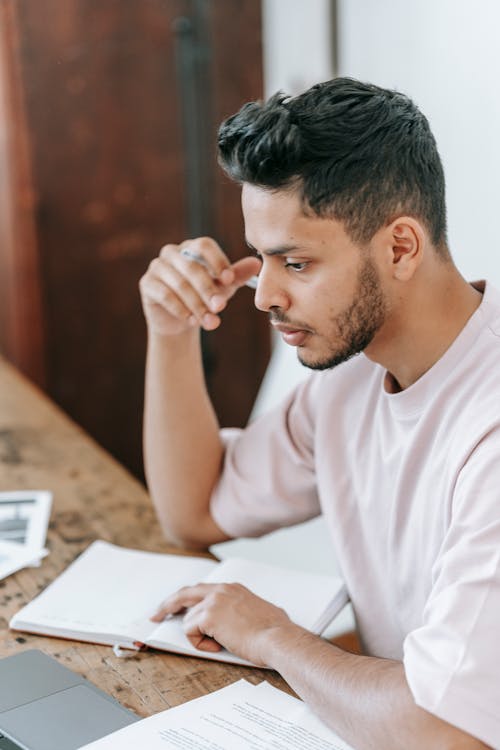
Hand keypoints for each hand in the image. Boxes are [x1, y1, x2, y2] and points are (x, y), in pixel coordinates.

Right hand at [139, 237, 260, 335]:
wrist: (182, 320)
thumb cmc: (204, 297)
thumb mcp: (223, 287)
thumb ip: (237, 275)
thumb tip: (257, 264)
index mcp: (192, 248)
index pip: (204, 245)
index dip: (217, 261)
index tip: (229, 280)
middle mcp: (172, 253)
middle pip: (191, 267)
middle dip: (208, 289)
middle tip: (221, 307)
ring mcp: (157, 267)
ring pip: (179, 284)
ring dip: (197, 305)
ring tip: (211, 322)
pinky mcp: (147, 284)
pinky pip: (164, 295)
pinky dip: (180, 309)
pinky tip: (191, 321)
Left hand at [151, 582, 297, 665]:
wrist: (277, 638)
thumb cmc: (274, 632)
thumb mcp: (260, 612)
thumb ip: (245, 610)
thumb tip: (248, 621)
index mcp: (233, 588)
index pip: (201, 590)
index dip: (186, 599)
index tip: (175, 606)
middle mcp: (221, 590)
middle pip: (184, 593)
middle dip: (167, 605)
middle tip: (155, 615)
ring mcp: (213, 601)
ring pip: (189, 620)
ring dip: (199, 637)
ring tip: (220, 645)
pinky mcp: (208, 616)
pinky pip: (191, 632)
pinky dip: (200, 644)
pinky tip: (218, 646)